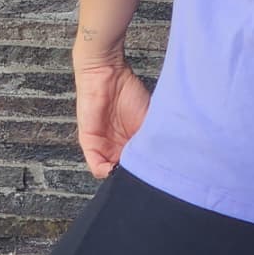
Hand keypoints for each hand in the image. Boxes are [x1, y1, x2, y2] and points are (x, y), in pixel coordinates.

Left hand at [72, 55, 150, 179]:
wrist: (108, 76)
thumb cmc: (130, 92)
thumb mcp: (148, 118)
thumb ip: (153, 138)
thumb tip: (163, 159)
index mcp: (133, 143)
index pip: (139, 165)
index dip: (146, 171)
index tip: (155, 174)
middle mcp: (119, 147)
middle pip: (126, 171)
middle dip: (133, 176)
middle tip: (144, 178)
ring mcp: (104, 147)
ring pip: (112, 171)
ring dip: (120, 175)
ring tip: (131, 174)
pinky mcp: (90, 144)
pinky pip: (97, 166)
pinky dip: (107, 171)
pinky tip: (116, 169)